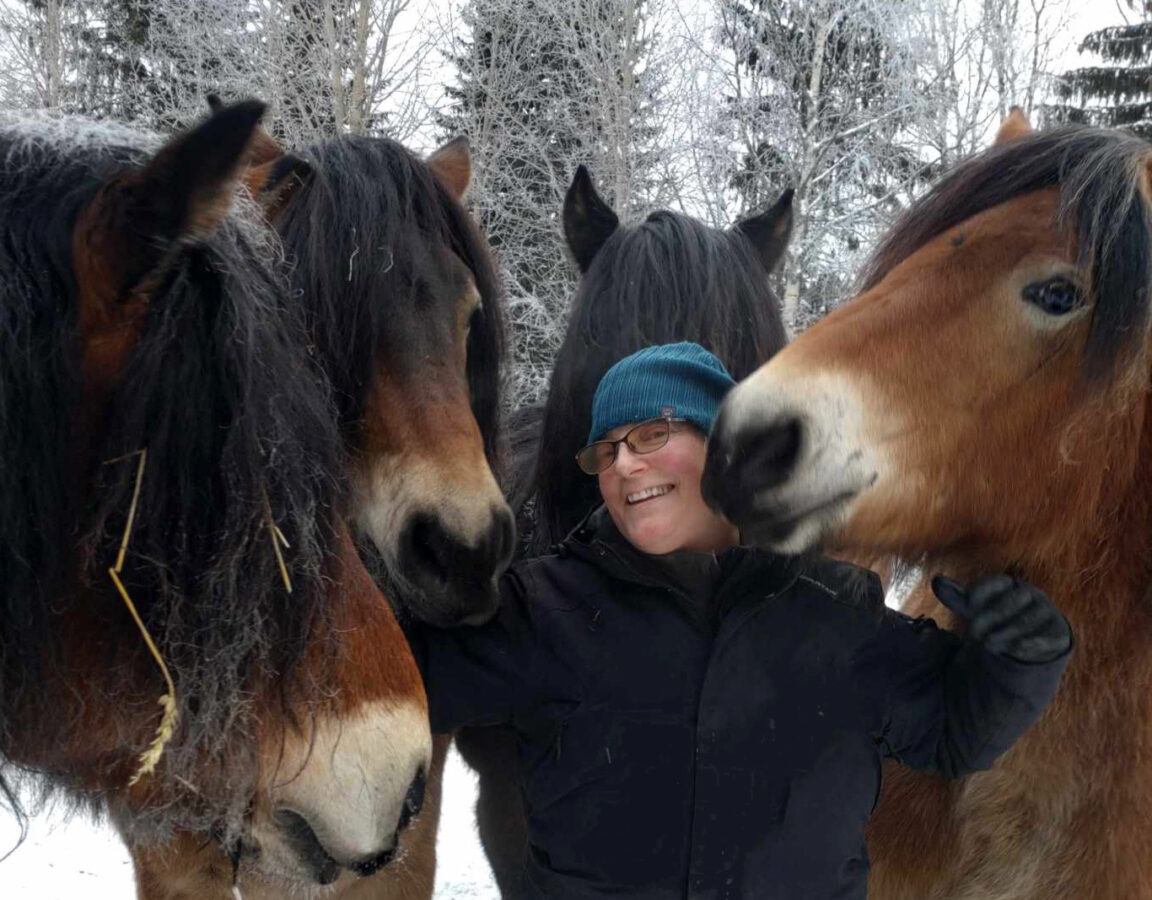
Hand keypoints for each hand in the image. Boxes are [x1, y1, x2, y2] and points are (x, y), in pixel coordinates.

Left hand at [931, 574, 1071, 663]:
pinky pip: (1045, 638)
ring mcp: (1047, 613)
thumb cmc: (997, 620)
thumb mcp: (975, 610)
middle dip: (989, 618)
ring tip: (988, 645)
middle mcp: (1032, 595)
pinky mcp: (1059, 633)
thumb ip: (958, 597)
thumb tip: (936, 580)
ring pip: (1025, 622)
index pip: (998, 582)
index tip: (968, 606)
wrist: (1030, 641)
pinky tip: (1012, 650)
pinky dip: (1027, 645)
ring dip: (1004, 634)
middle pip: (1010, 602)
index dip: (981, 592)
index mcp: (1012, 584)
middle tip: (973, 634)